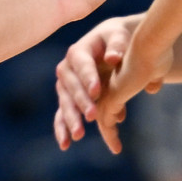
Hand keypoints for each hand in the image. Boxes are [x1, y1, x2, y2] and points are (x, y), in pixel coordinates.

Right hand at [53, 14, 140, 149]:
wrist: (113, 45)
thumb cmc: (119, 38)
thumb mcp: (119, 36)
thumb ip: (118, 45)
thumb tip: (113, 58)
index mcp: (79, 51)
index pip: (82, 65)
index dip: (89, 78)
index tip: (97, 92)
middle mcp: (67, 68)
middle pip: (72, 87)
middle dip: (81, 102)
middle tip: (92, 116)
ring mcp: (66, 85)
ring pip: (66, 103)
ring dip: (71, 119)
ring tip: (79, 135)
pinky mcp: (69, 99)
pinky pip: (62, 114)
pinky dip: (63, 129)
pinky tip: (65, 145)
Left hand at [91, 37, 175, 154]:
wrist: (151, 44)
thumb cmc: (158, 51)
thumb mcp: (155, 67)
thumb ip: (152, 77)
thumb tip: (153, 88)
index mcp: (116, 71)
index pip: (110, 93)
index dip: (115, 108)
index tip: (120, 119)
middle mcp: (108, 80)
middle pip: (102, 107)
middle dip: (107, 125)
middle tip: (114, 144)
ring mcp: (108, 89)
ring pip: (102, 117)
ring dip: (109, 134)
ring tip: (116, 149)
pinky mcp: (111, 97)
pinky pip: (106, 121)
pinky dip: (110, 134)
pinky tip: (116, 147)